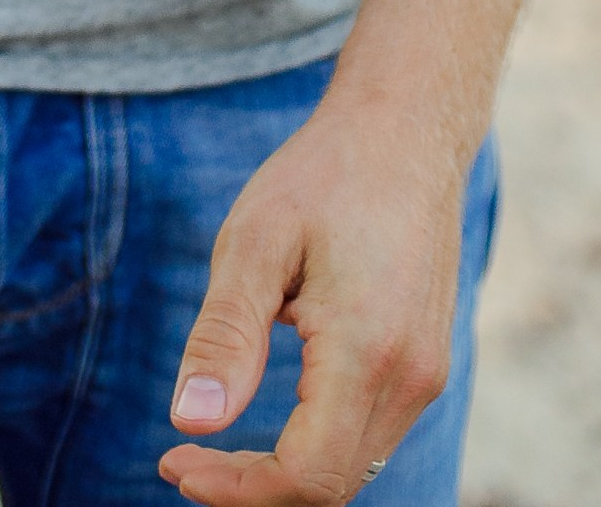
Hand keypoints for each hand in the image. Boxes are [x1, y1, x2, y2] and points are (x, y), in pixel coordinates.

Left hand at [157, 101, 464, 503]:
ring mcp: (426, 374)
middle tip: (181, 459)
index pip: (306, 476)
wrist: (406, 129)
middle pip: (330, 486)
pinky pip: (369, 434)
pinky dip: (318, 446)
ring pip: (353, 467)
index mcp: (369, 350)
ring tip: (216, 441)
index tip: (173, 461)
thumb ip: (225, 336)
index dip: (236, 489)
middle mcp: (411, 378)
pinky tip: (273, 412)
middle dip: (252, 488)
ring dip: (285, 472)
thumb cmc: (324, 174)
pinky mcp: (426, 364)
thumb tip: (190, 422)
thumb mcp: (254, 239)